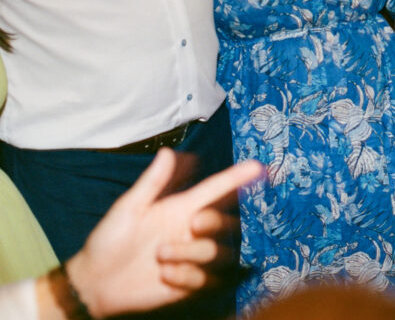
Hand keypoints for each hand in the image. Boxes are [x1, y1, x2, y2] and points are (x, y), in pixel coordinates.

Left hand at [64, 150, 262, 317]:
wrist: (95, 282)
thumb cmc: (108, 241)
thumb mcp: (128, 208)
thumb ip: (152, 182)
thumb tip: (168, 151)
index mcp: (181, 208)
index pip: (217, 190)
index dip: (237, 178)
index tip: (258, 167)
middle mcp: (192, 232)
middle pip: (227, 223)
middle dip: (216, 221)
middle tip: (193, 224)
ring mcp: (193, 258)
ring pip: (219, 252)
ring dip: (193, 253)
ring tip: (161, 257)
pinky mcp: (191, 284)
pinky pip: (207, 280)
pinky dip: (187, 276)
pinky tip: (163, 276)